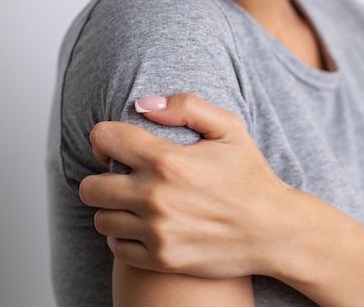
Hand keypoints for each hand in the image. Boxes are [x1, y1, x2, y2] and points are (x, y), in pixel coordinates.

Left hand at [79, 93, 290, 278]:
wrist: (274, 231)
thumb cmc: (251, 177)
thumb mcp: (230, 128)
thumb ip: (186, 107)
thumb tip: (144, 104)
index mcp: (167, 160)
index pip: (102, 138)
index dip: (106, 137)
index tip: (119, 146)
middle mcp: (155, 197)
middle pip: (90, 186)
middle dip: (101, 176)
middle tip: (123, 177)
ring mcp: (157, 232)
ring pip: (100, 219)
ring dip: (113, 209)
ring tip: (136, 203)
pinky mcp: (161, 259)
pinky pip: (116, 248)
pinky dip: (124, 237)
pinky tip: (144, 226)